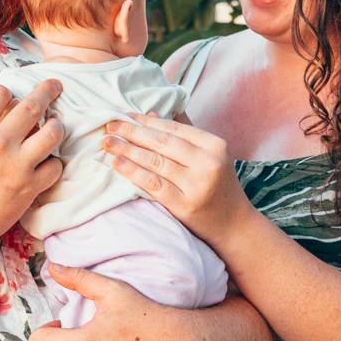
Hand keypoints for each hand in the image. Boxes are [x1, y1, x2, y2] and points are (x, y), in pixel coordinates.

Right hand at [0, 82, 63, 247]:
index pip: (0, 93)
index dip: (5, 93)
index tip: (8, 97)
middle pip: (33, 105)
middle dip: (47, 91)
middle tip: (54, 85)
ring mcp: (17, 165)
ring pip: (52, 133)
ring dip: (56, 126)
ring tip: (56, 125)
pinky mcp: (29, 188)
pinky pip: (54, 167)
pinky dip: (53, 164)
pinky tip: (48, 163)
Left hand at [101, 115, 248, 244]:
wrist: (233, 225)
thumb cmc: (218, 187)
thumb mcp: (210, 156)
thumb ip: (184, 134)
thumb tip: (151, 115)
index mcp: (215, 145)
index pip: (174, 129)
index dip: (147, 122)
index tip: (126, 115)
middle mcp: (207, 163)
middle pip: (162, 142)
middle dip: (132, 132)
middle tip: (110, 125)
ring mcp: (196, 185)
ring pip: (155, 162)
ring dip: (127, 150)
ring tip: (107, 142)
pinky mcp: (184, 205)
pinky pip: (153, 184)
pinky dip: (133, 172)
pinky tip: (117, 163)